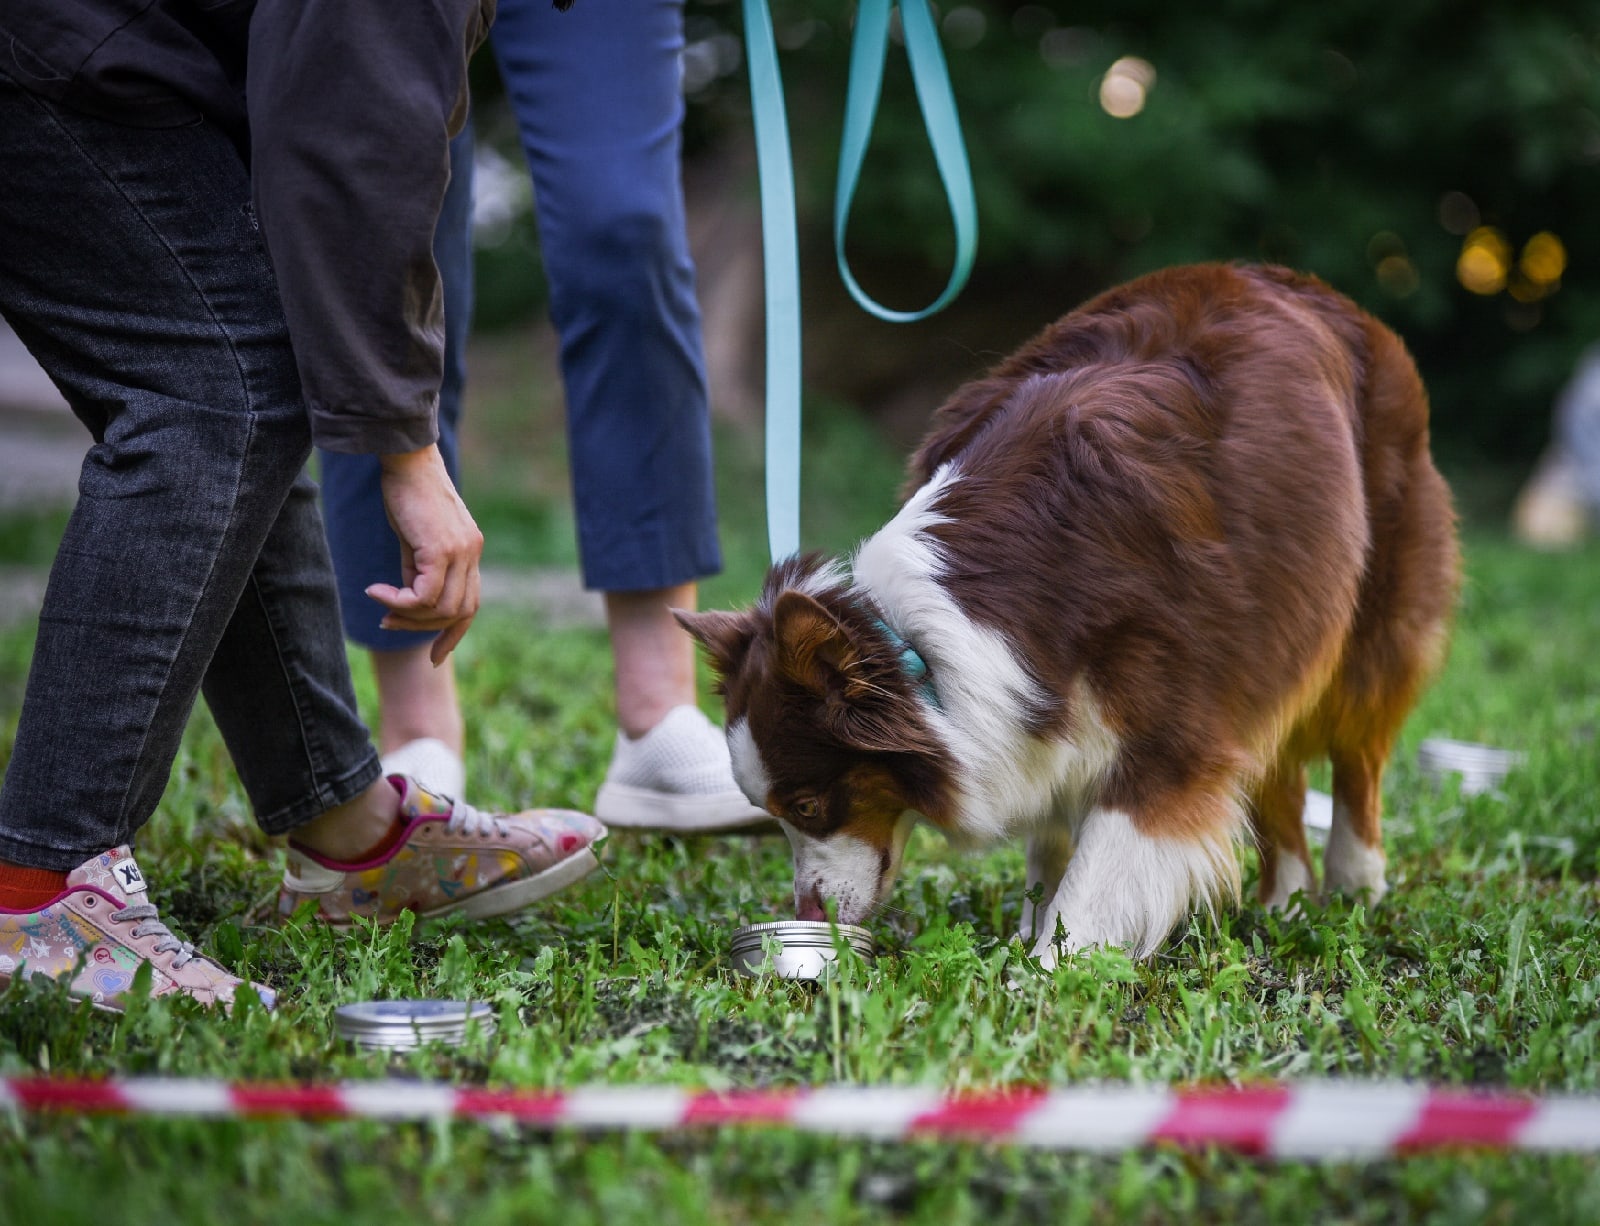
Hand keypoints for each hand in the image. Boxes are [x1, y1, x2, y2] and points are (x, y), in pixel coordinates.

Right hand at [365, 444, 483, 663]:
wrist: (406, 458)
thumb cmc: (406, 493)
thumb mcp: (417, 538)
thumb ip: (420, 568)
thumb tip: (409, 600)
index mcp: (470, 551)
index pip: (471, 604)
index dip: (454, 633)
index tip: (435, 655)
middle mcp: (472, 553)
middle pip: (459, 612)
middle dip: (425, 628)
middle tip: (389, 622)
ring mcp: (461, 551)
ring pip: (443, 608)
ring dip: (409, 615)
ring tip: (381, 606)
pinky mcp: (442, 548)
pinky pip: (425, 594)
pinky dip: (399, 601)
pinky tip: (375, 591)